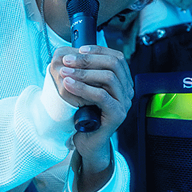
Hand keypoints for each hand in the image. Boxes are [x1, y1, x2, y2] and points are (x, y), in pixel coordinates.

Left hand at [49, 45, 132, 172]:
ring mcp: (125, 103)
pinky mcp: (117, 115)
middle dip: (88, 60)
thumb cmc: (84, 114)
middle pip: (113, 64)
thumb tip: (71, 53)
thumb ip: (86, 73)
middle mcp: (127, 90)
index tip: (78, 50)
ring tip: (64, 72)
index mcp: (123, 81)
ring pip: (109, 78)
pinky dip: (83, 88)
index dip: (98, 50)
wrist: (87, 142)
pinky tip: (68, 85)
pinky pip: (101, 96)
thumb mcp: (86, 89)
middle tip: (66, 61)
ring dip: (83, 73)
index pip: (116, 57)